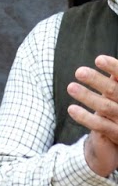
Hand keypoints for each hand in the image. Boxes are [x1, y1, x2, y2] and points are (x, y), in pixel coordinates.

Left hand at [69, 54, 117, 176]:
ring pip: (105, 108)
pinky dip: (85, 117)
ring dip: (87, 97)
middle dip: (97, 81)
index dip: (114, 67)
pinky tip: (72, 109)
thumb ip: (115, 80)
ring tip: (71, 87)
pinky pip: (100, 126)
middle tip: (79, 71)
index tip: (98, 59)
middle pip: (114, 91)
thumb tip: (104, 60)